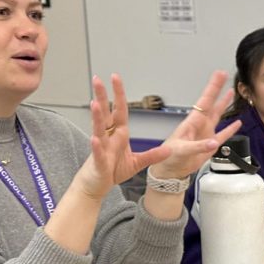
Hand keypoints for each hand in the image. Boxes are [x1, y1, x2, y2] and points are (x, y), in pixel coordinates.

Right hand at [70, 74, 174, 199]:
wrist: (98, 185)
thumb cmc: (113, 171)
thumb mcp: (138, 162)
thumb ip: (153, 155)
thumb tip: (169, 149)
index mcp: (119, 134)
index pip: (119, 110)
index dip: (118, 94)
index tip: (115, 78)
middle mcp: (108, 137)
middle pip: (105, 113)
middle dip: (102, 96)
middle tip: (98, 79)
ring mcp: (102, 148)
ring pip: (98, 129)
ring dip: (97, 116)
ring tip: (95, 103)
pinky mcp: (98, 162)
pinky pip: (98, 152)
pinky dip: (97, 146)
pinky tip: (95, 139)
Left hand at [152, 70, 241, 178]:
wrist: (169, 171)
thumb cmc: (169, 157)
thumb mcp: (181, 150)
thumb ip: (198, 146)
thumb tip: (214, 142)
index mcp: (192, 122)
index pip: (205, 101)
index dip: (213, 87)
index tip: (219, 75)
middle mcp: (200, 125)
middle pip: (212, 103)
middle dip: (218, 89)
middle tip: (224, 75)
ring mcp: (205, 134)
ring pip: (218, 116)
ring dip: (224, 105)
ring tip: (231, 93)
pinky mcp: (210, 146)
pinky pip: (223, 135)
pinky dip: (231, 130)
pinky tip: (237, 124)